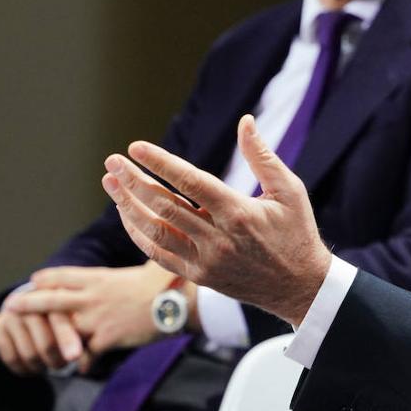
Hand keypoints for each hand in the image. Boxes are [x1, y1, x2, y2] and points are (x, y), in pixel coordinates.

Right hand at [0, 306, 81, 375]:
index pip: (61, 321)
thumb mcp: (75, 317)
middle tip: (63, 364)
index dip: (67, 340)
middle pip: (46, 343)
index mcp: (55, 294)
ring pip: (29, 354)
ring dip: (42, 366)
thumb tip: (85, 364)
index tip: (74, 357)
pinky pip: (11, 358)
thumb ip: (81, 334)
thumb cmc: (63, 314)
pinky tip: (33, 368)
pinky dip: (24, 369)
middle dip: (57, 360)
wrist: (32, 302)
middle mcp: (31, 301)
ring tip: (50, 364)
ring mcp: (12, 312)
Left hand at [4, 260, 186, 365]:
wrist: (177, 301)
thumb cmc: (167, 279)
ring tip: (34, 344)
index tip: (34, 280)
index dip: (46, 278)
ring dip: (46, 337)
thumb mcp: (148, 262)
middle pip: (51, 299)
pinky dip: (84, 361)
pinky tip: (83, 367)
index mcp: (100, 278)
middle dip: (28, 303)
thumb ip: (140, 254)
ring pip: (61, 328)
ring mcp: (97, 319)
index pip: (64, 275)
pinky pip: (87, 354)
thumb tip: (151, 231)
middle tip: (11, 305)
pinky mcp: (106, 338)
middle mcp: (92, 297)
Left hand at [101, 114, 330, 325]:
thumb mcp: (289, 191)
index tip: (137, 147)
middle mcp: (218, 239)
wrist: (299, 288)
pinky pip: (159, 255)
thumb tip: (245, 122)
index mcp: (239, 213)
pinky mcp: (199, 276)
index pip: (191, 183)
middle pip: (165, 206)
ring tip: (111, 183)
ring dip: (128, 206)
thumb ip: (263, 157)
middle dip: (134, 181)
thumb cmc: (296, 233)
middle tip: (113, 161)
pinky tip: (126, 215)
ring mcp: (205, 261)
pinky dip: (139, 234)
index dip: (161, 164)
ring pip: (156, 231)